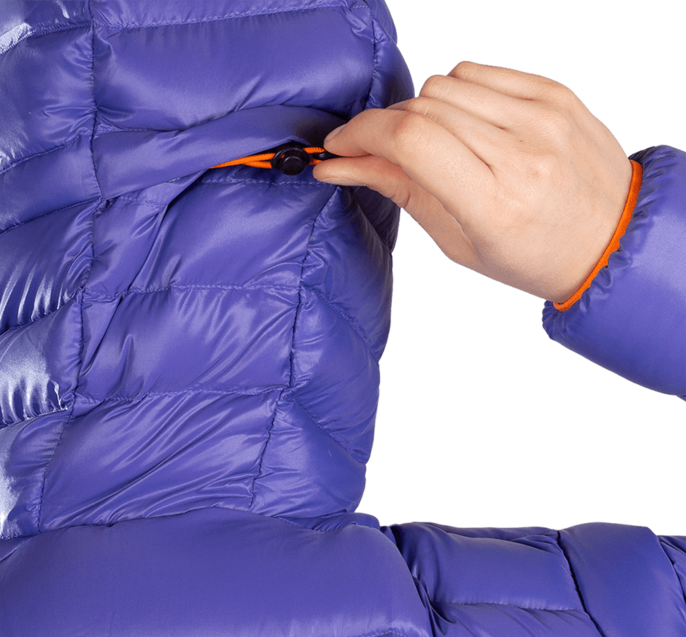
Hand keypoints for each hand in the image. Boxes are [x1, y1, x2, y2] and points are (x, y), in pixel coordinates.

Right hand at [311, 62, 633, 303]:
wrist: (609, 237)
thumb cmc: (534, 253)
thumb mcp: (458, 241)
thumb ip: (400, 191)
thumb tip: (342, 164)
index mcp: (494, 203)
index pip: (410, 140)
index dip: (362, 134)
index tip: (339, 145)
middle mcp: (521, 152)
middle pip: (421, 108)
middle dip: (385, 128)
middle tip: (379, 154)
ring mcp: (542, 116)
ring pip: (443, 84)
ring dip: (420, 112)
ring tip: (433, 146)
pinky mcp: (553, 92)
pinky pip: (477, 72)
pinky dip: (455, 94)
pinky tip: (463, 125)